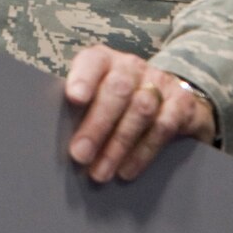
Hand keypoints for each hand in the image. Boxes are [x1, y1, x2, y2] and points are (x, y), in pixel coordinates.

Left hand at [63, 46, 215, 182]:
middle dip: (97, 125)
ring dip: (118, 144)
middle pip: (117, 90)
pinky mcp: (182, 103)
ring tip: (100, 172)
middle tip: (80, 155)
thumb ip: (78, 109)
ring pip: (140, 110)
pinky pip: (163, 127)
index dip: (83, 77)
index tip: (74, 98)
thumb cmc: (117, 101)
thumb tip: (50, 139)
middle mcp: (132, 66)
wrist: (171, 97)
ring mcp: (159, 82)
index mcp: (105, 60)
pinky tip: (127, 170)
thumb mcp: (96, 95)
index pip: (93, 61)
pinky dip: (143, 151)